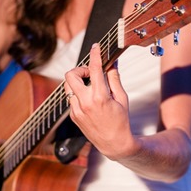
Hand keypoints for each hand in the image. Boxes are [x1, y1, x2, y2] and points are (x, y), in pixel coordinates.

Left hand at [64, 43, 134, 159]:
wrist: (113, 143)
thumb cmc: (120, 122)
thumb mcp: (122, 98)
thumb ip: (115, 79)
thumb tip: (111, 64)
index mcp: (99, 97)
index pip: (94, 69)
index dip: (95, 54)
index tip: (96, 48)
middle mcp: (85, 103)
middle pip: (70, 75)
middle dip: (80, 70)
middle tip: (90, 74)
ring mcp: (76, 110)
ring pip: (68, 87)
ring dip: (78, 83)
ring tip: (90, 87)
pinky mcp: (73, 116)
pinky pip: (71, 99)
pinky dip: (78, 95)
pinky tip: (89, 100)